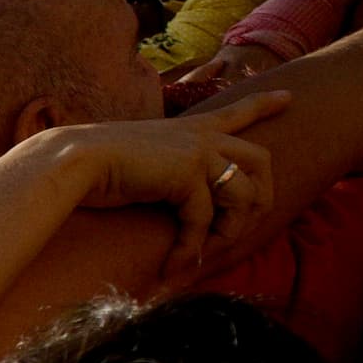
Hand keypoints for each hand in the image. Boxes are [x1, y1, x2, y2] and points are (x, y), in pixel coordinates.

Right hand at [47, 95, 288, 278]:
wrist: (74, 162)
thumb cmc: (96, 168)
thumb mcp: (143, 165)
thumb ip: (167, 175)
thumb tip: (172, 202)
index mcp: (191, 128)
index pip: (236, 111)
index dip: (263, 104)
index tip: (289, 97)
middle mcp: (202, 136)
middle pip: (261, 160)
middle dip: (262, 198)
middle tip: (244, 228)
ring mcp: (198, 152)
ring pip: (242, 196)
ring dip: (227, 233)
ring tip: (202, 256)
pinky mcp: (187, 175)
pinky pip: (203, 221)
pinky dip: (190, 249)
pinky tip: (174, 266)